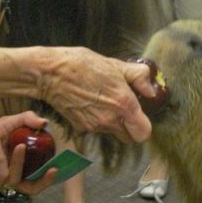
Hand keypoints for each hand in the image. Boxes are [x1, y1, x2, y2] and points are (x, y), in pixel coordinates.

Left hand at [0, 111, 56, 195]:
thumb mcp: (8, 122)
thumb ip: (26, 120)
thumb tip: (46, 122)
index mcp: (20, 160)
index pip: (37, 170)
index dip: (48, 169)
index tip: (57, 163)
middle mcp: (12, 172)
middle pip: (32, 186)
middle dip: (44, 181)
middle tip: (52, 170)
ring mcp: (1, 181)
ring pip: (18, 179)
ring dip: (20, 161)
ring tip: (19, 145)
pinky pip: (3, 176)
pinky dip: (3, 159)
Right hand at [37, 47, 155, 142]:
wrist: (50, 73)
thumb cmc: (81, 65)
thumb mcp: (115, 64)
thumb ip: (139, 77)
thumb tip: (151, 91)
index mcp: (123, 103)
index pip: (144, 133)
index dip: (144, 125)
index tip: (139, 113)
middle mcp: (110, 120)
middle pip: (130, 138)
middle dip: (130, 127)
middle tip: (124, 109)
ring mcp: (95, 126)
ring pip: (113, 133)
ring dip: (113, 122)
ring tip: (104, 100)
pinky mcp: (81, 128)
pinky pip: (97, 130)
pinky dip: (97, 121)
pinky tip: (90, 103)